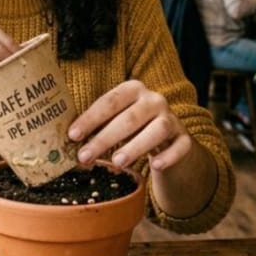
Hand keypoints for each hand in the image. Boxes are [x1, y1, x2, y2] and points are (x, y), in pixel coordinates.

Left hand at [69, 80, 192, 172]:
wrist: (171, 140)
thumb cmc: (135, 128)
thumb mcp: (117, 121)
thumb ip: (99, 127)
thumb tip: (70, 143)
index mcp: (133, 89)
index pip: (109, 102)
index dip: (90, 118)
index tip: (73, 135)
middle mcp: (154, 100)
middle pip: (129, 118)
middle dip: (105, 138)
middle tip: (85, 157)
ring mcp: (172, 119)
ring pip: (157, 129)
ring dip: (136, 145)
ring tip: (116, 162)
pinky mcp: (185, 139)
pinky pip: (180, 146)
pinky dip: (168, 156)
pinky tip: (155, 166)